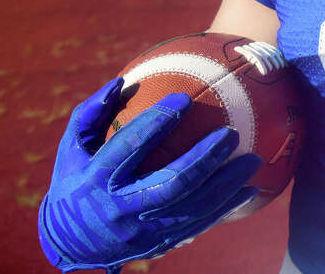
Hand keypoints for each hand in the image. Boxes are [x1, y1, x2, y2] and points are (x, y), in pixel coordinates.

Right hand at [38, 78, 262, 271]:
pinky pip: (199, 225)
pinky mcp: (159, 243)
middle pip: (171, 183)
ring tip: (254, 159)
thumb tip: (119, 82)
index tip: (184, 98)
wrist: (70, 243)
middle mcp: (122, 207)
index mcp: (97, 179)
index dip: (155, 122)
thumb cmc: (75, 180)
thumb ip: (91, 115)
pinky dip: (227, 207)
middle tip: (232, 133)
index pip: (129, 147)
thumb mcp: (72, 148)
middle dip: (205, 157)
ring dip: (227, 184)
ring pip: (192, 208)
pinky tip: (252, 189)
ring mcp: (143, 230)